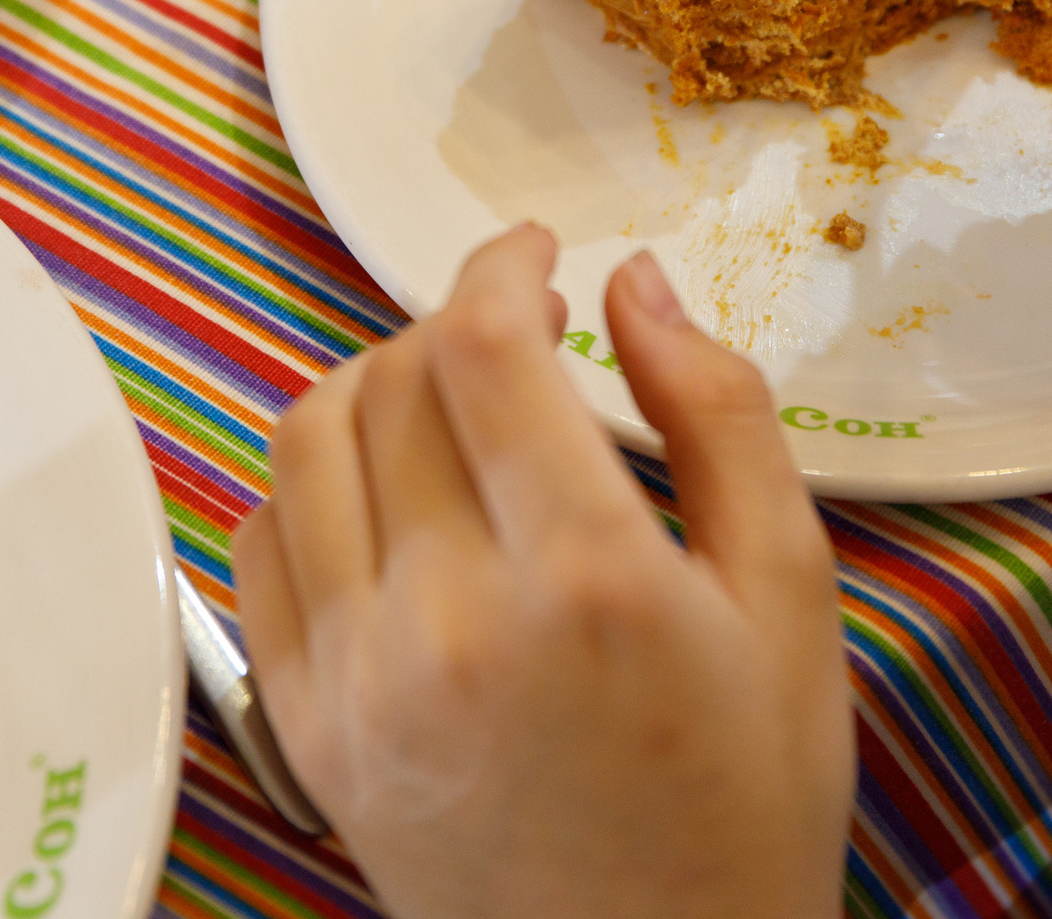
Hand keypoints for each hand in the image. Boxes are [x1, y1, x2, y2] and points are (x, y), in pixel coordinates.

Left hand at [231, 226, 849, 918]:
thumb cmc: (745, 801)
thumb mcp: (792, 602)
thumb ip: (721, 420)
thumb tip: (638, 285)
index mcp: (586, 579)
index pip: (484, 350)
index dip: (501, 263)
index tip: (538, 250)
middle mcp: (450, 619)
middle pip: (397, 380)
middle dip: (457, 321)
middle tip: (520, 332)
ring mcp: (358, 678)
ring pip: (308, 442)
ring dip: (376, 381)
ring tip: (445, 395)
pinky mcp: (303, 728)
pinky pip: (259, 543)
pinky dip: (306, 478)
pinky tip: (378, 484)